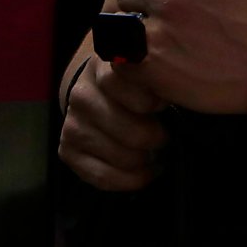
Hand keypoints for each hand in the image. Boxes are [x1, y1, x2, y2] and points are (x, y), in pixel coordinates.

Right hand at [60, 56, 169, 190]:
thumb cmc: (135, 82)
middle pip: (132, 132)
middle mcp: (82, 95)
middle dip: (158, 138)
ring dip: (146, 159)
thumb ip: (160, 79)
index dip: (153, 102)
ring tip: (156, 151)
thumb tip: (178, 97)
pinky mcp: (67, 151)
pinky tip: (146, 170)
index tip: (164, 105)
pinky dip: (131, 179)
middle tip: (166, 135)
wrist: (97, 90)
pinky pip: (104, 177)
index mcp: (104, 67)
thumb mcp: (148, 69)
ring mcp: (72, 125)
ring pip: (122, 157)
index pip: (130, 89)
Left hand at [112, 0, 246, 115]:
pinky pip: (123, 60)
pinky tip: (161, 62)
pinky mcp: (153, 70)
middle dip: (142, 1)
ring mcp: (158, 37)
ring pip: (123, 27)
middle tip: (165, 14)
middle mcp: (167, 1)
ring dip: (139, 31)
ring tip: (165, 40)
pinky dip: (137, 62)